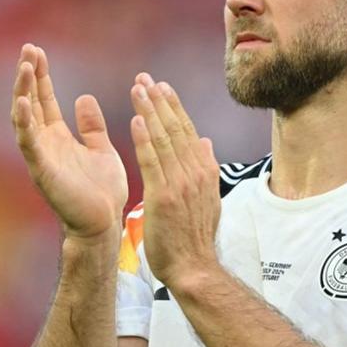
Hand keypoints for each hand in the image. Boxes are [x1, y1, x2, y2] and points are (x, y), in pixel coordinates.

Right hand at [11, 44, 127, 241]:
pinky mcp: (43, 171)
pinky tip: (23, 103)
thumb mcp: (100, 148)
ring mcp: (41, 156)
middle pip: (31, 102)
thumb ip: (91, 125)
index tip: (36, 51)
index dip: (40, 76)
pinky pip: (29, 144)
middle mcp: (45, 144)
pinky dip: (24, 123)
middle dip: (28, 76)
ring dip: (23, 92)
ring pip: (25, 118)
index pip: (45, 99)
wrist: (104, 223)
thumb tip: (83, 96)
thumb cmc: (102, 191)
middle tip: (27, 49)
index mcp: (58, 138)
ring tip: (24, 67)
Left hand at [129, 73, 220, 287]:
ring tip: (138, 88)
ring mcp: (180, 183)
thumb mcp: (209, 198)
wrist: (194, 268)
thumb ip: (206, 167)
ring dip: (150, 111)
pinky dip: (145, 139)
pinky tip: (136, 120)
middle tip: (145, 78)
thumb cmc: (196, 237)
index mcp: (204, 171)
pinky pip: (152, 162)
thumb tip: (206, 140)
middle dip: (159, 101)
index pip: (187, 130)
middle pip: (175, 128)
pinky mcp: (163, 196)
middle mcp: (194, 172)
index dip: (173, 106)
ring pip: (163, 139)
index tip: (162, 86)